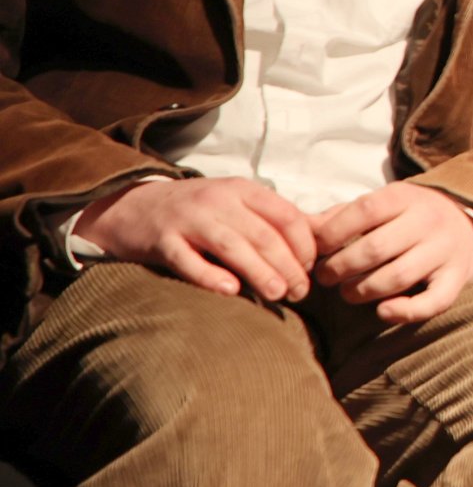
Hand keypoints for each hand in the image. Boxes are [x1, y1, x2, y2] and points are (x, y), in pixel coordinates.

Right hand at [73, 177, 315, 301]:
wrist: (133, 207)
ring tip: (278, 295)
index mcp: (243, 191)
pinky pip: (188, 260)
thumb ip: (275, 219)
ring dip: (259, 272)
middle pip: (264, 235)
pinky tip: (231, 291)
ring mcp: (189, 220)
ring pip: (232, 246)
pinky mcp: (162, 241)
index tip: (311, 269)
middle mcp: (219, 201)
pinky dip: (210, 276)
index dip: (305, 245)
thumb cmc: (199, 212)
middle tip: (300, 292)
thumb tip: (324, 237)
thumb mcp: (238, 205)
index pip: (287, 216)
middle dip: (288, 265)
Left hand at [310, 183, 472, 322]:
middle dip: (339, 268)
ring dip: (362, 291)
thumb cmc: (409, 217)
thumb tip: (296, 227)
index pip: (364, 211)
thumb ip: (340, 217)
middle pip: (375, 248)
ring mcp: (444, 250)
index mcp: (405, 197)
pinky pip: (433, 301)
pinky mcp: (457, 278)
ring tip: (347, 293)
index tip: (315, 251)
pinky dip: (405, 311)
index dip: (332, 234)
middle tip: (324, 277)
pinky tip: (383, 311)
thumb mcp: (381, 206)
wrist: (469, 224)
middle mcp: (428, 221)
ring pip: (398, 277)